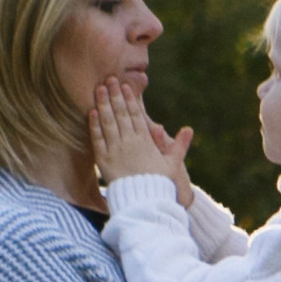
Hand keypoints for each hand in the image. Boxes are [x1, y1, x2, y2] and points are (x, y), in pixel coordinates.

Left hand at [90, 77, 195, 205]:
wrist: (144, 202)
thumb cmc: (160, 184)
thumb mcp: (173, 164)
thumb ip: (179, 145)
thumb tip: (189, 129)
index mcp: (146, 141)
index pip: (136, 115)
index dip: (130, 99)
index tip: (125, 86)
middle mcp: (130, 142)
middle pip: (121, 114)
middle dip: (115, 95)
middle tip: (109, 79)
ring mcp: (116, 150)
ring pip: (108, 123)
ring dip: (103, 104)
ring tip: (98, 89)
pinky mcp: (104, 161)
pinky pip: (98, 140)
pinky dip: (94, 126)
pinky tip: (91, 112)